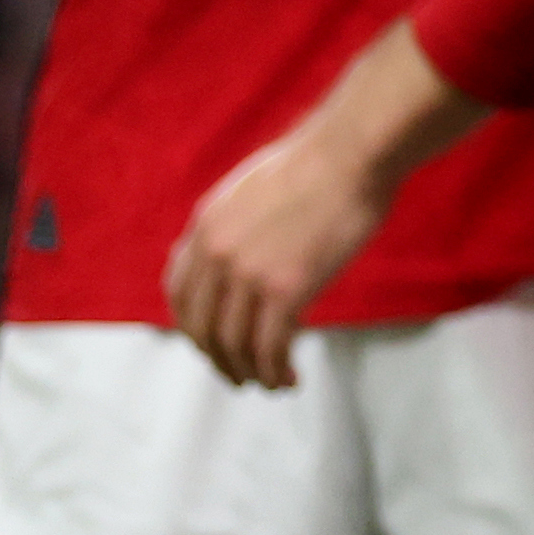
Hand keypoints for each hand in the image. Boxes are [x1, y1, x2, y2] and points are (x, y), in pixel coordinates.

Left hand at [165, 24, 476, 385]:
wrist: (353, 151)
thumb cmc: (319, 161)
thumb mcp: (252, 187)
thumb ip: (231, 224)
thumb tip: (228, 254)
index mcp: (206, 228)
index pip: (180, 294)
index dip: (193, 327)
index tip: (213, 342)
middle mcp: (217, 254)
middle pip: (202, 328)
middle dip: (219, 360)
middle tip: (240, 375)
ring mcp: (249, 273)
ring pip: (234, 344)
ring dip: (250, 372)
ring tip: (270, 383)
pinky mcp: (286, 289)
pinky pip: (270, 347)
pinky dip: (275, 371)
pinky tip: (289, 379)